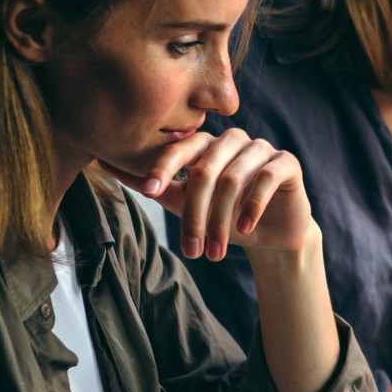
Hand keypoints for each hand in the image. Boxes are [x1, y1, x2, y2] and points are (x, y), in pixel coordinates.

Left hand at [99, 128, 314, 259]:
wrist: (271, 235)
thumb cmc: (225, 215)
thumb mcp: (184, 203)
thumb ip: (154, 186)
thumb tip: (104, 165)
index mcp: (207, 144)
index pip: (181, 148)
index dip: (164, 167)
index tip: (149, 191)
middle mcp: (233, 139)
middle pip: (205, 168)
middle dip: (195, 214)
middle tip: (190, 250)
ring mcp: (261, 148)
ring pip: (233, 177)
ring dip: (221, 220)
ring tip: (215, 251)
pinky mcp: (286, 162)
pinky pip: (266, 177)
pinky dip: (252, 205)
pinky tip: (246, 228)